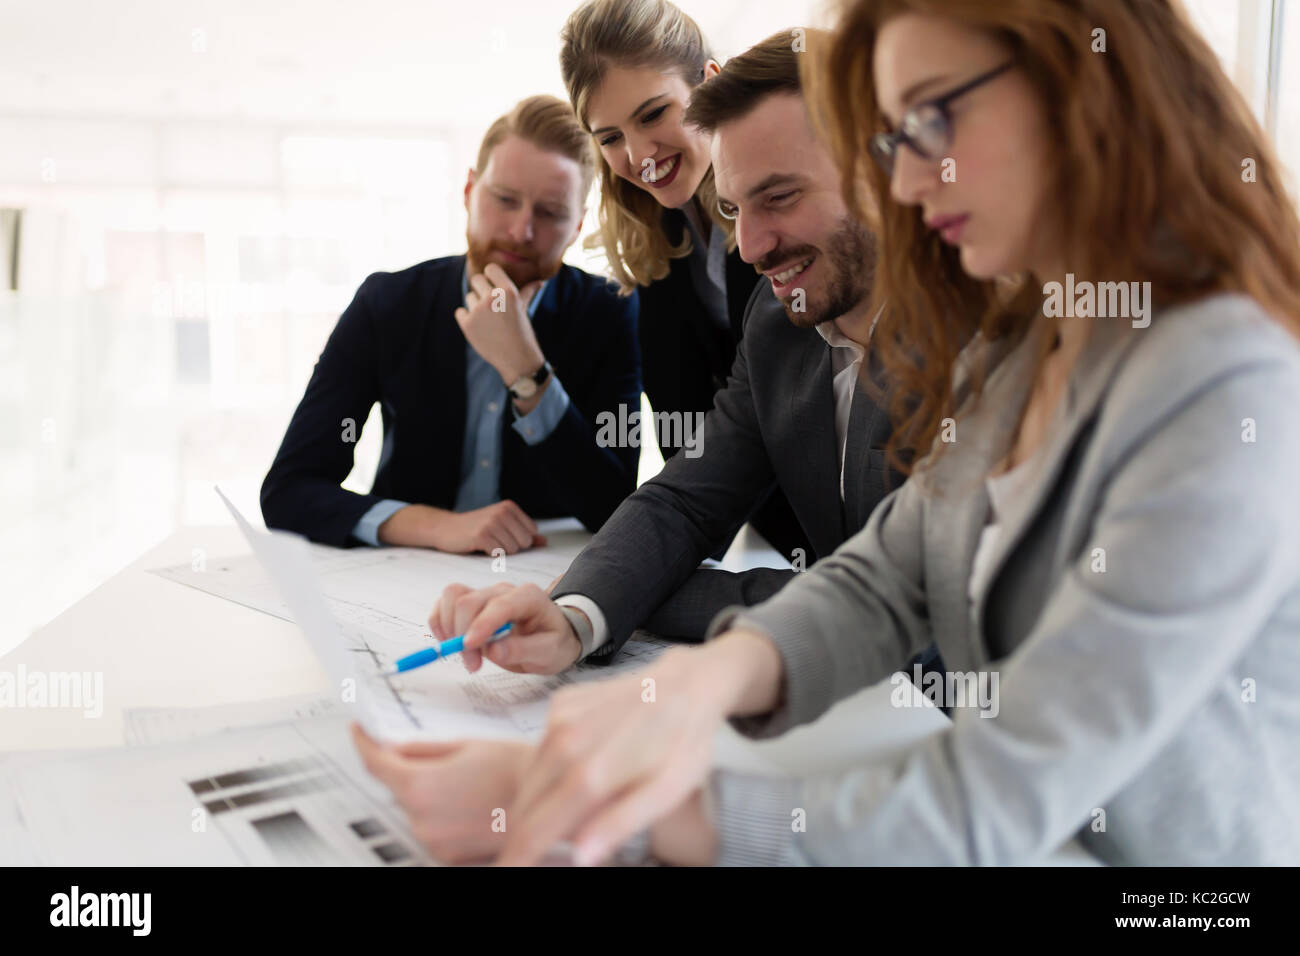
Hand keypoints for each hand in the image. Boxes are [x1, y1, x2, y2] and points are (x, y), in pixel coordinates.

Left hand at [351, 724, 531, 863]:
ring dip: (425, 790)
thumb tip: (395, 748)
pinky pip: (432, 827)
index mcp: (419, 785)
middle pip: (397, 786)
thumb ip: (423, 749)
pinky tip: (467, 798)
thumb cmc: (515, 770)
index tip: (361, 732)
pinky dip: (440, 811)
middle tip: (432, 752)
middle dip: (405, 766)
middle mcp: (420, 819)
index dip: (364, 743)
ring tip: (463, 776)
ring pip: (414, 807)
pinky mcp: (448, 855)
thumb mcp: (466, 745)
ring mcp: (434, 841)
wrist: (550, 802)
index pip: (375, 762)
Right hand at [380, 501, 545, 553]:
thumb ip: (524, 532)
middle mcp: (502, 512)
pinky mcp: (482, 536)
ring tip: (486, 544)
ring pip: (513, 550)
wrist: (445, 528)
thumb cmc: (475, 529)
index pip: (532, 533)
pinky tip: (480, 547)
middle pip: (524, 543)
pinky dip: (491, 556)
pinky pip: (499, 554)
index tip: (503, 537)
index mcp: (509, 507)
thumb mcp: (501, 525)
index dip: (519, 540)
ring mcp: (492, 523)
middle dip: (511, 547)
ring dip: (500, 552)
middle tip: (493, 541)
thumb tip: (545, 542)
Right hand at [430, 582, 581, 674]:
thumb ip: (524, 650)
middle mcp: (504, 590)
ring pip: (452, 596)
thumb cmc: (554, 642)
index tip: (470, 648)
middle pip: (469, 601)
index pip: (499, 605)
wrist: (553, 637)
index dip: (481, 625)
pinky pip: (445, 603)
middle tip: (472, 664)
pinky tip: (450, 641)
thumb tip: (494, 651)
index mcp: (528, 596)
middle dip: (463, 634)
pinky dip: (440, 621)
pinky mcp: (473, 604)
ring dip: (449, 626)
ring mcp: (486, 594)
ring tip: (464, 653)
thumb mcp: (549, 652)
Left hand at [455, 263, 544, 384]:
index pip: (490, 269)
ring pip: (469, 297)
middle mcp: (492, 298)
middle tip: (490, 305)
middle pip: (476, 279)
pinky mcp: (467, 324)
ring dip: (475, 306)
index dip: (491, 277)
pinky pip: (460, 312)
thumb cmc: (522, 332)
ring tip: (489, 321)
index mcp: (508, 291)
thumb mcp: (524, 309)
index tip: (494, 287)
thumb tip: (539, 281)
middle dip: (482, 289)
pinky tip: (479, 327)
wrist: (517, 360)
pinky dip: (466, 318)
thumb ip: (527, 292)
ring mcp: (478, 311)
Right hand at [497, 646, 727, 865]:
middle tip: (543, 853)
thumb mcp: (666, 791)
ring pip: (529, 779)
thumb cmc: (682, 743)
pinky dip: (550, 770)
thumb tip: (580, 858)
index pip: (534, 829)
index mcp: (591, 771)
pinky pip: (540, 750)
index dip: (516, 859)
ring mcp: (558, 717)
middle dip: (524, 835)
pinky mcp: (559, 703)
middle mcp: (565, 741)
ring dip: (538, 803)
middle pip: (524, 806)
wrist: (686, 682)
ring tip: (573, 810)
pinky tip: (580, 768)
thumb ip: (620, 824)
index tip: (508, 873)